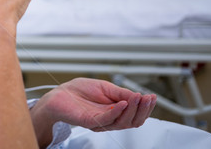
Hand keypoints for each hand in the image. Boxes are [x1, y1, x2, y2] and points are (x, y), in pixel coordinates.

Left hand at [32, 78, 156, 131]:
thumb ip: (120, 93)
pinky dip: (117, 111)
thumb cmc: (78, 91)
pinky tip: (123, 103)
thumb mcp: (104, 87)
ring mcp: (101, 122)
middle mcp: (110, 118)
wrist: (59, 94)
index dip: (145, 107)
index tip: (152, 97)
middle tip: (148, 98)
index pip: (135, 114)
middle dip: (143, 110)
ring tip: (138, 98)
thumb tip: (138, 96)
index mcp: (114, 111)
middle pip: (133, 121)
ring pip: (123, 122)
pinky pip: (107, 119)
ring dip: (133, 110)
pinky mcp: (91, 122)